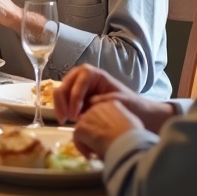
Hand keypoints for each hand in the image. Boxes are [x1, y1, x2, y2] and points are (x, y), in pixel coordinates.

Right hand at [54, 65, 177, 132]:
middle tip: (66, 119)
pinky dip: (62, 109)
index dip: (75, 98)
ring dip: (60, 106)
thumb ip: (105, 100)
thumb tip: (89, 103)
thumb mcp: (122, 101)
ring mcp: (77, 87)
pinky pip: (63, 101)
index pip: (78, 82)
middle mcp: (82, 77)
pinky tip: (66, 121)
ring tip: (65, 121)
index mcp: (94, 74)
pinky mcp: (75, 98)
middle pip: (64, 85)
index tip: (76, 116)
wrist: (135, 113)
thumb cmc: (131, 105)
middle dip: (63, 102)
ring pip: (60, 93)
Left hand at [73, 100, 142, 158]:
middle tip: (100, 145)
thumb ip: (123, 121)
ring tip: (96, 151)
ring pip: (83, 129)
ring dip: (88, 140)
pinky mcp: (80, 128)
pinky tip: (91, 156)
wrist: (127, 142)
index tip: (108, 136)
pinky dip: (83, 148)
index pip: (102, 112)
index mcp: (112, 103)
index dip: (103, 126)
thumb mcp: (132, 122)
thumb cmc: (134, 135)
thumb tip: (119, 129)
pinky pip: (77, 139)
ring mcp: (87, 116)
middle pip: (91, 119)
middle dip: (94, 132)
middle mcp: (98, 107)